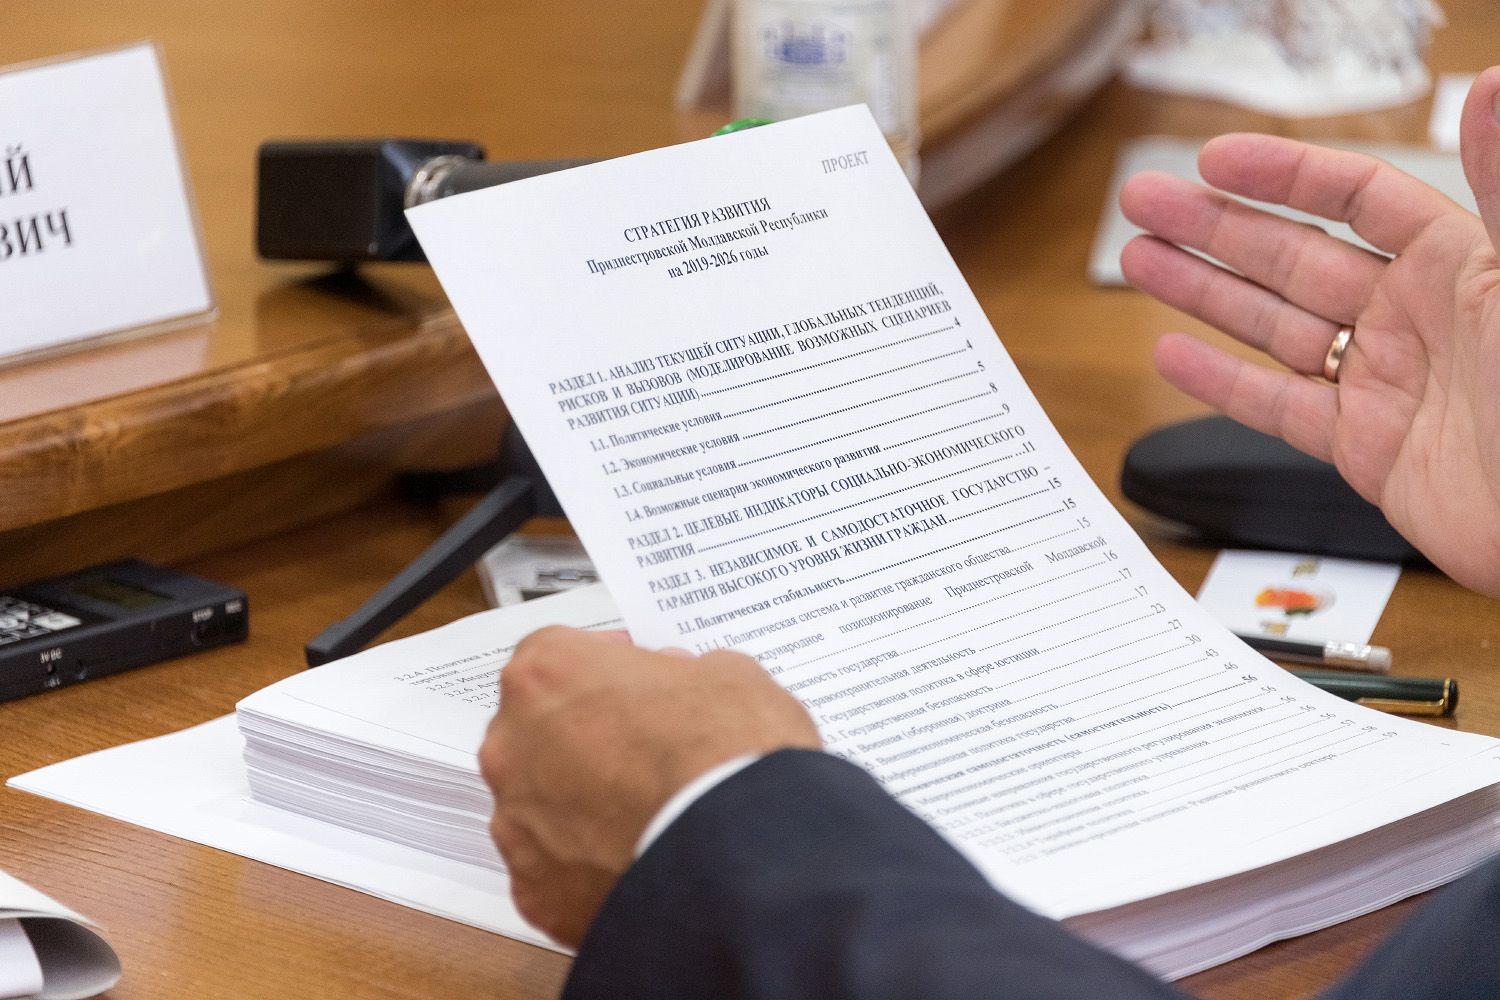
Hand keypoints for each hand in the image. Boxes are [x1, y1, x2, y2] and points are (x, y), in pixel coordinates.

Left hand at [478, 626, 820, 946]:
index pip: (558, 656)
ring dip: (580, 805)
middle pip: (536, 731)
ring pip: (539, 805)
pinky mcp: (533, 889)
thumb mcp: (725, 676)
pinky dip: (585, 866)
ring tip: (644, 816)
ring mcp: (516, 821)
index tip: (629, 684)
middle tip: (640, 753)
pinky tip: (635, 861)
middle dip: (582, 738)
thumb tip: (676, 691)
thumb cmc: (727, 757)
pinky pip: (552, 870)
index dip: (600, 669)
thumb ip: (679, 675)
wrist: (741, 855)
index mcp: (550, 672)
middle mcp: (513, 743)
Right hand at [1119, 68, 1499, 597]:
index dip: (1281, 175)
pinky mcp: (1364, 448)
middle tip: (1147, 201)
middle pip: (1290, 256)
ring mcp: (1382, 383)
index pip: (1353, 199)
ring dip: (1201, 290)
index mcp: (1455, 265)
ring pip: (1270, 324)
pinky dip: (1220, 383)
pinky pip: (1277, 406)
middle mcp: (1411, 318)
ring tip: (1139, 259)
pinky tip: (1173, 355)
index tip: (1216, 160)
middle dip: (1212, 226)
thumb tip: (1495, 88)